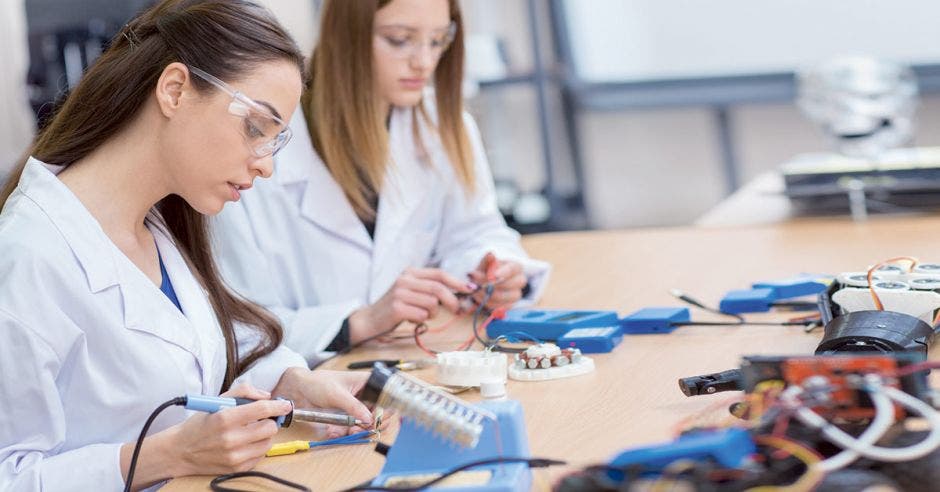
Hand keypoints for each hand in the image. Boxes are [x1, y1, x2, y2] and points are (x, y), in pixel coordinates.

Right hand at [122, 384, 291, 485]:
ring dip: (264, 435)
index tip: (285, 404)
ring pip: (268, 442)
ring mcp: (234, 456)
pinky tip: (245, 443)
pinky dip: (257, 447)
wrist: (181, 451)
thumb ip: (244, 392)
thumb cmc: (201, 424)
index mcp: (225, 418)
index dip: (278, 405)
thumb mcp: (217, 401)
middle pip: (270, 427)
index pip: (262, 409)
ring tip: (251, 431)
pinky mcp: (237, 468)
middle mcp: (231, 439)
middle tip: (262, 418)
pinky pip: (260, 456)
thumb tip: (267, 396)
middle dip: (270, 420)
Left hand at [272, 367, 388, 437]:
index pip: (385, 397)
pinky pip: (354, 427)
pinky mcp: (349, 416)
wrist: (300, 390)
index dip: (385, 410)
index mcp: (367, 382)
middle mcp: (365, 395)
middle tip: (360, 429)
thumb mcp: (337, 394)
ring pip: (367, 424)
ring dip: (358, 430)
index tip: (377, 421)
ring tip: (347, 431)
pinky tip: (335, 431)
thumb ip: (354, 407)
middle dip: (371, 424)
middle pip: (379, 413)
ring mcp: (357, 407)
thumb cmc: (319, 383)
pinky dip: (346, 432)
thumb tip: (369, 419)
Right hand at [348, 268, 474, 341]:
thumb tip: (461, 292)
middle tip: (457, 310)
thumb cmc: (397, 306)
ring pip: (432, 303)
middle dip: (452, 301)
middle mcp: (405, 279)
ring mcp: (400, 293)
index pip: (439, 274)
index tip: (470, 289)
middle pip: (438, 288)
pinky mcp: (397, 307)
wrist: (371, 319)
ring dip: (433, 313)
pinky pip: (422, 314)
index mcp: (411, 272)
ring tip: (421, 314)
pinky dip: (422, 319)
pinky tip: (412, 318)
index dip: (457, 282)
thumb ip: (432, 289)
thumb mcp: (413, 291)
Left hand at [467, 252, 526, 307]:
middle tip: (475, 283)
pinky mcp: (510, 305)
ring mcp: (516, 294)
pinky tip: (478, 298)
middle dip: (489, 285)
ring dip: (485, 295)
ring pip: (502, 297)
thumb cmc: (487, 270)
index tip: (493, 275)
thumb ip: (487, 260)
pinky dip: (487, 304)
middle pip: (508, 285)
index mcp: (516, 267)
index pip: (512, 269)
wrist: (487, 281)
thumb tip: (491, 255)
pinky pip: (499, 307)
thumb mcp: (486, 263)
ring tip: (474, 291)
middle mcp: (520, 281)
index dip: (503, 272)